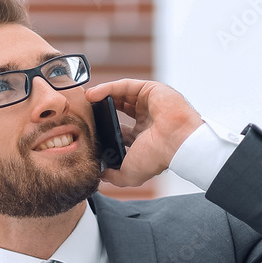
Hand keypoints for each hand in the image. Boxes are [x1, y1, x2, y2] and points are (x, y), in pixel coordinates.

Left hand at [85, 79, 202, 186]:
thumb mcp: (130, 173)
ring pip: (122, 95)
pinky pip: (125, 86)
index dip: (105, 130)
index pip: (122, 131)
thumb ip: (114, 176)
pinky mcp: (150, 90)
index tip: (90, 131)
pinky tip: (92, 95)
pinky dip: (107, 88)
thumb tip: (102, 175)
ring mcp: (150, 104)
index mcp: (145, 139)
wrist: (176, 142)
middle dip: (102, 111)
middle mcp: (148, 120)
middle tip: (85, 112)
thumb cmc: (157, 157)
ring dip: (102, 97)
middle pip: (120, 110)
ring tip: (85, 100)